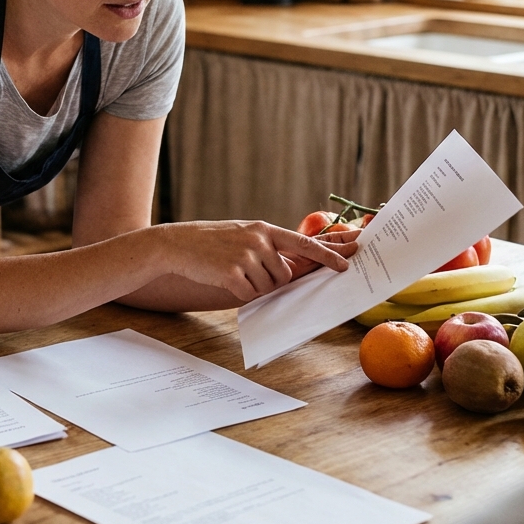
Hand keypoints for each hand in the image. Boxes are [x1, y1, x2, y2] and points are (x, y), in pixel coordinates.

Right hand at [161, 221, 359, 302]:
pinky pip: (248, 294)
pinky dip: (238, 292)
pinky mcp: (232, 273)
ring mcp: (245, 256)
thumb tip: (293, 269)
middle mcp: (258, 240)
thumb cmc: (212, 242)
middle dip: (270, 280)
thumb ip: (268, 247)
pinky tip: (223, 278)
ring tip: (231, 270)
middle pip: (284, 275)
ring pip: (267, 287)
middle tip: (245, 270)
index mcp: (264, 229)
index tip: (346, 264)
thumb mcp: (243, 235)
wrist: (178, 244)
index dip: (326, 255)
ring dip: (252, 286)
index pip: (303, 243)